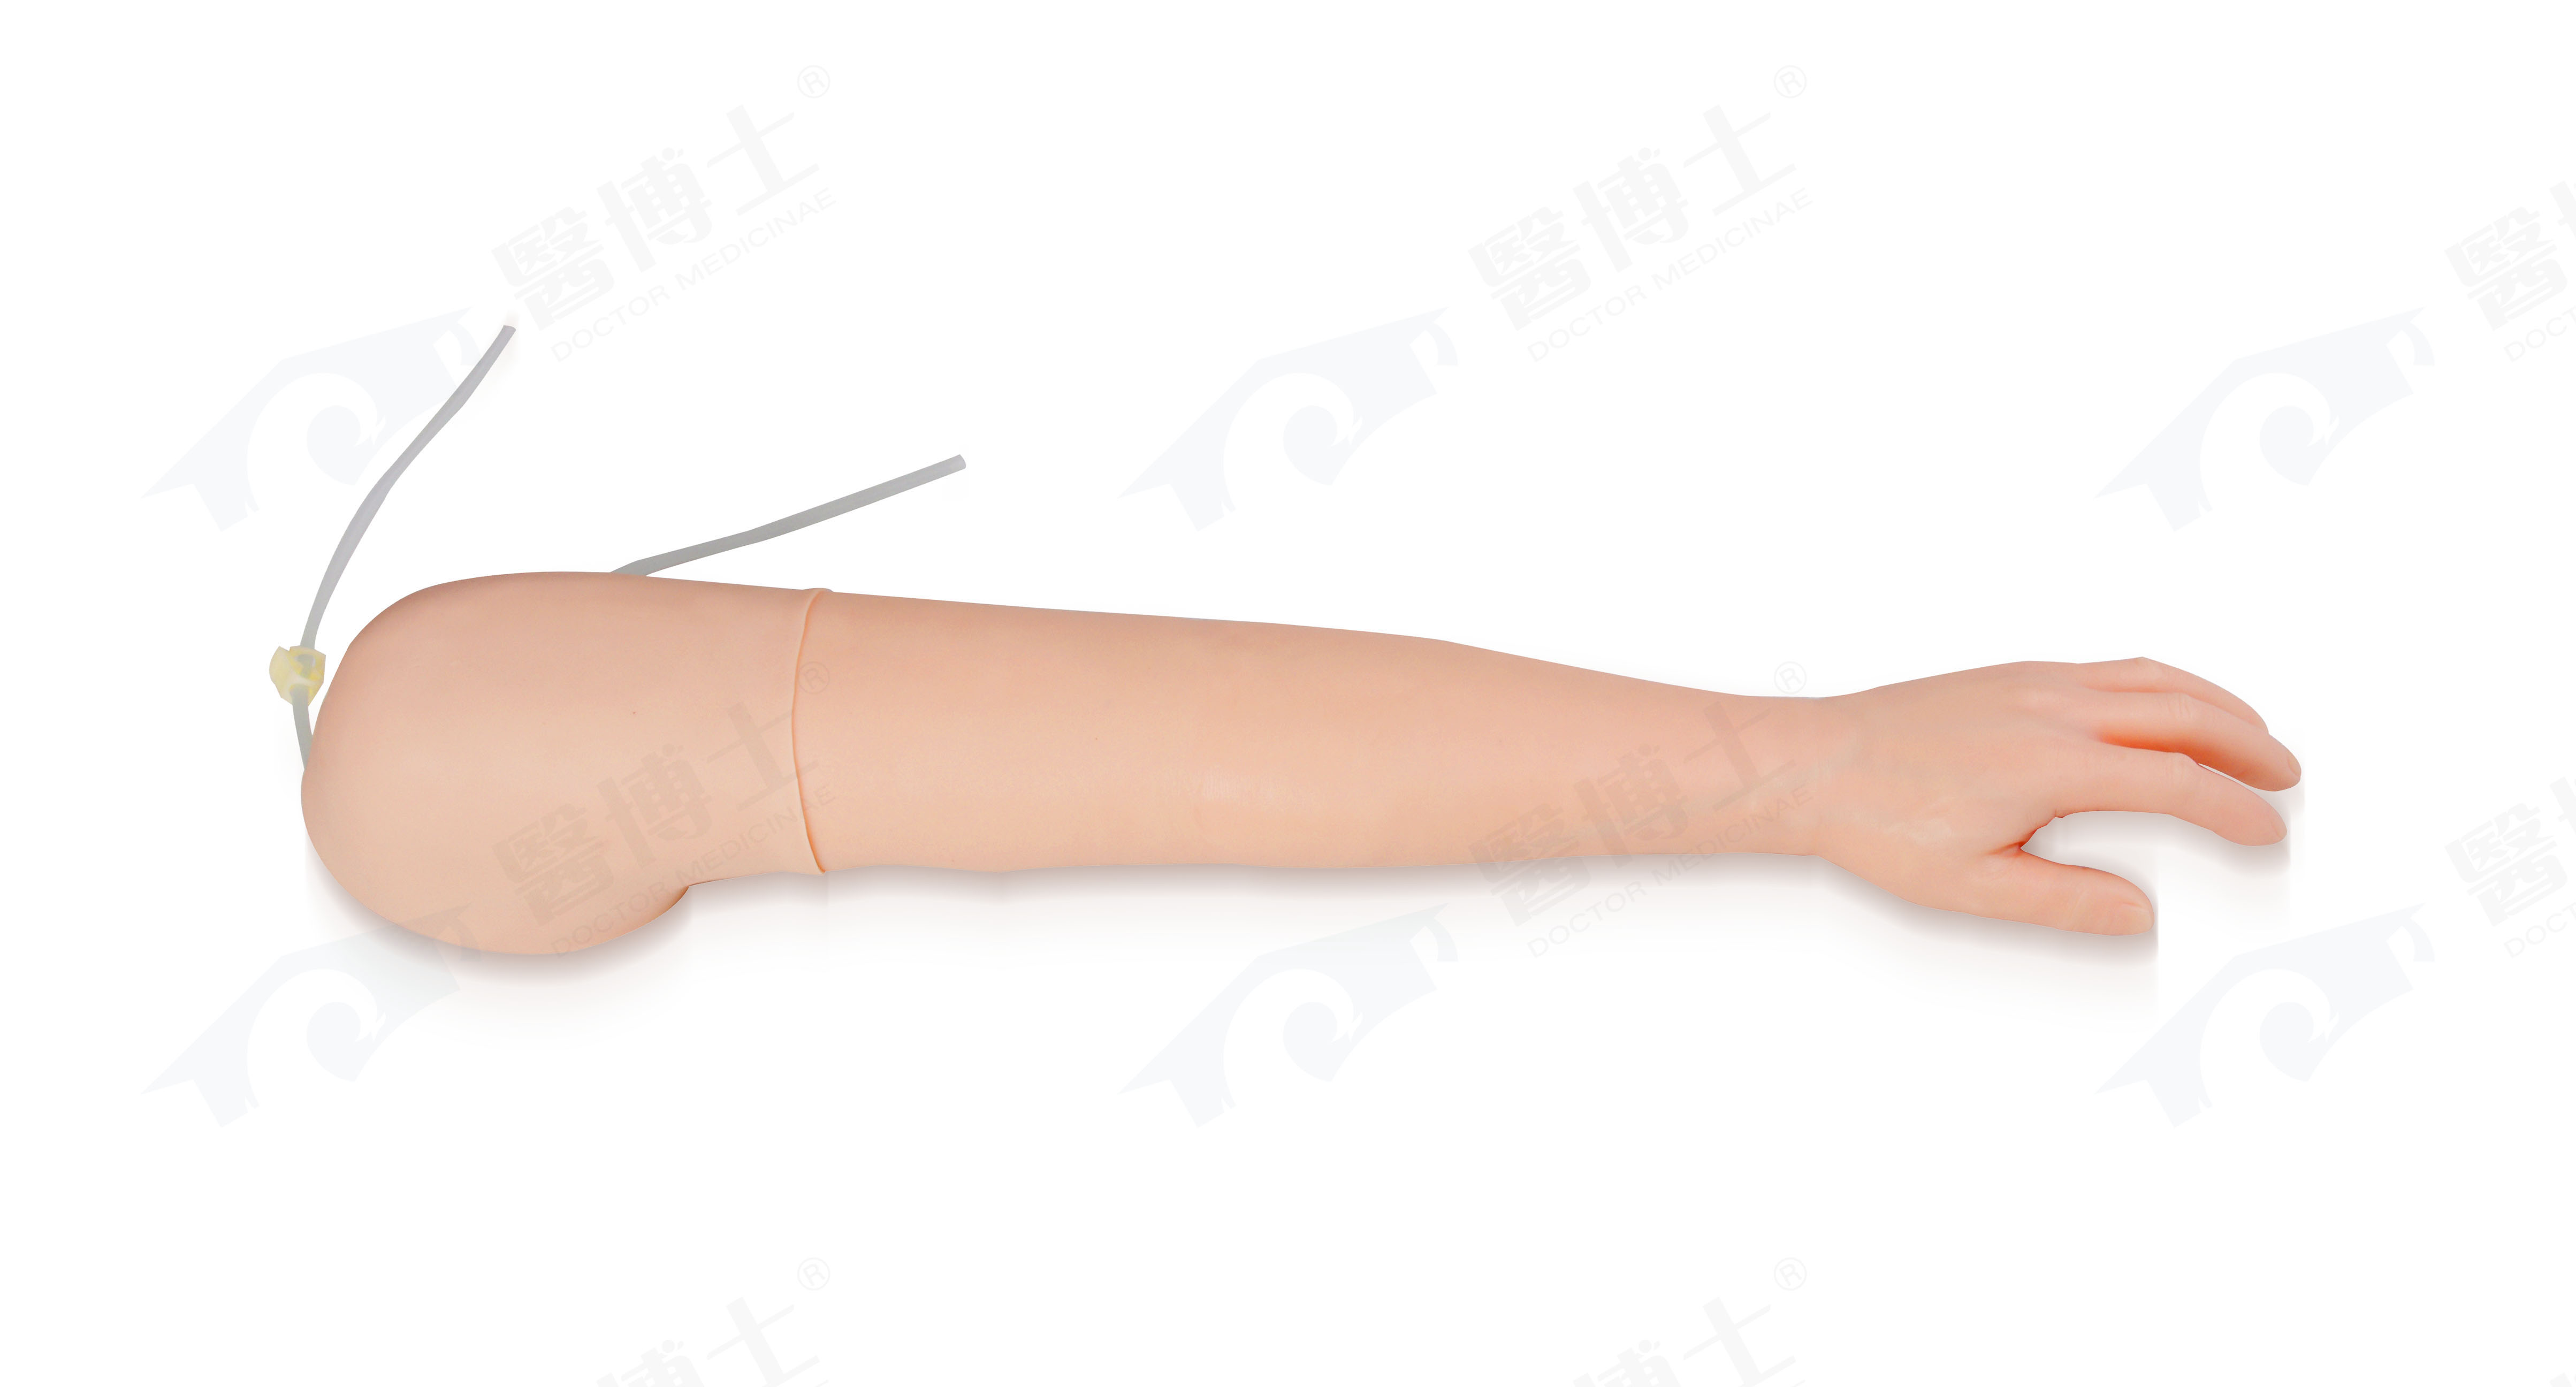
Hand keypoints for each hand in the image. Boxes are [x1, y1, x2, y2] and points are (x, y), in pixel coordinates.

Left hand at [1790, 657, 2300, 934]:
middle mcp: (2053, 708)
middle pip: (2182, 714)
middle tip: (2287, 778)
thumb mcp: (1972, 886)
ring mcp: (2033, 681)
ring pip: (2151, 679)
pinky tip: (2170, 704)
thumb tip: (2141, 913)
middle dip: (2247, 746)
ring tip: (2254, 734)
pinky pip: (2112, 668)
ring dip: (2215, 703)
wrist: (1811, 762)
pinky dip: (2164, 683)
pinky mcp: (2012, 673)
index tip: (2268, 832)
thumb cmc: (1877, 821)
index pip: (2175, 781)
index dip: (2233, 809)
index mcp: (2053, 763)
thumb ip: (2065, 900)